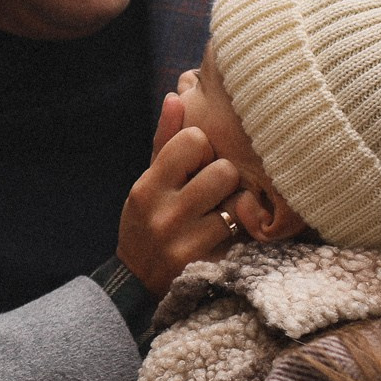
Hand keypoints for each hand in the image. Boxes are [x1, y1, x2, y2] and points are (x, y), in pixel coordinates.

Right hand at [118, 94, 248, 294]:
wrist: (138, 284)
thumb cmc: (149, 221)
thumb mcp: (149, 182)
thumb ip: (165, 140)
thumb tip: (177, 96)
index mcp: (147, 187)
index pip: (193, 140)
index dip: (202, 149)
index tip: (196, 164)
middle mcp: (163, 213)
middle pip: (224, 170)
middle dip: (224, 179)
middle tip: (214, 192)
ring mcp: (185, 241)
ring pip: (237, 202)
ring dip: (235, 206)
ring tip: (222, 212)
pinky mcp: (206, 263)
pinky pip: (241, 233)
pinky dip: (239, 232)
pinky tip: (226, 236)